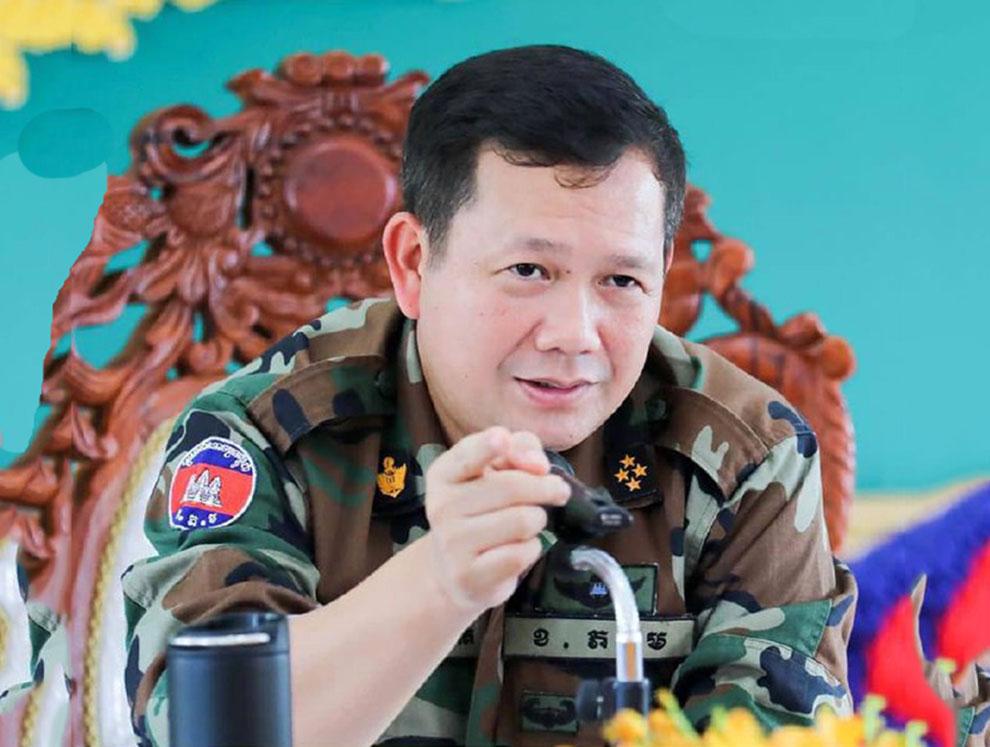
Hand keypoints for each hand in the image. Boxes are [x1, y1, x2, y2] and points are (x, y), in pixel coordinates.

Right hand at [423, 426, 569, 614]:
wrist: (456, 570)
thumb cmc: (483, 511)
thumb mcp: (496, 472)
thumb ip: (519, 450)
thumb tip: (539, 464)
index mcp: (443, 475)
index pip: (468, 454)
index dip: (490, 444)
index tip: (503, 439)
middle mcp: (441, 506)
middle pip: (512, 487)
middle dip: (546, 487)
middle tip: (558, 491)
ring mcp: (452, 543)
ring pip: (523, 521)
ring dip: (538, 520)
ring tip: (529, 523)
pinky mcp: (470, 575)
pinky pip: (523, 553)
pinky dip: (532, 548)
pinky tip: (518, 549)